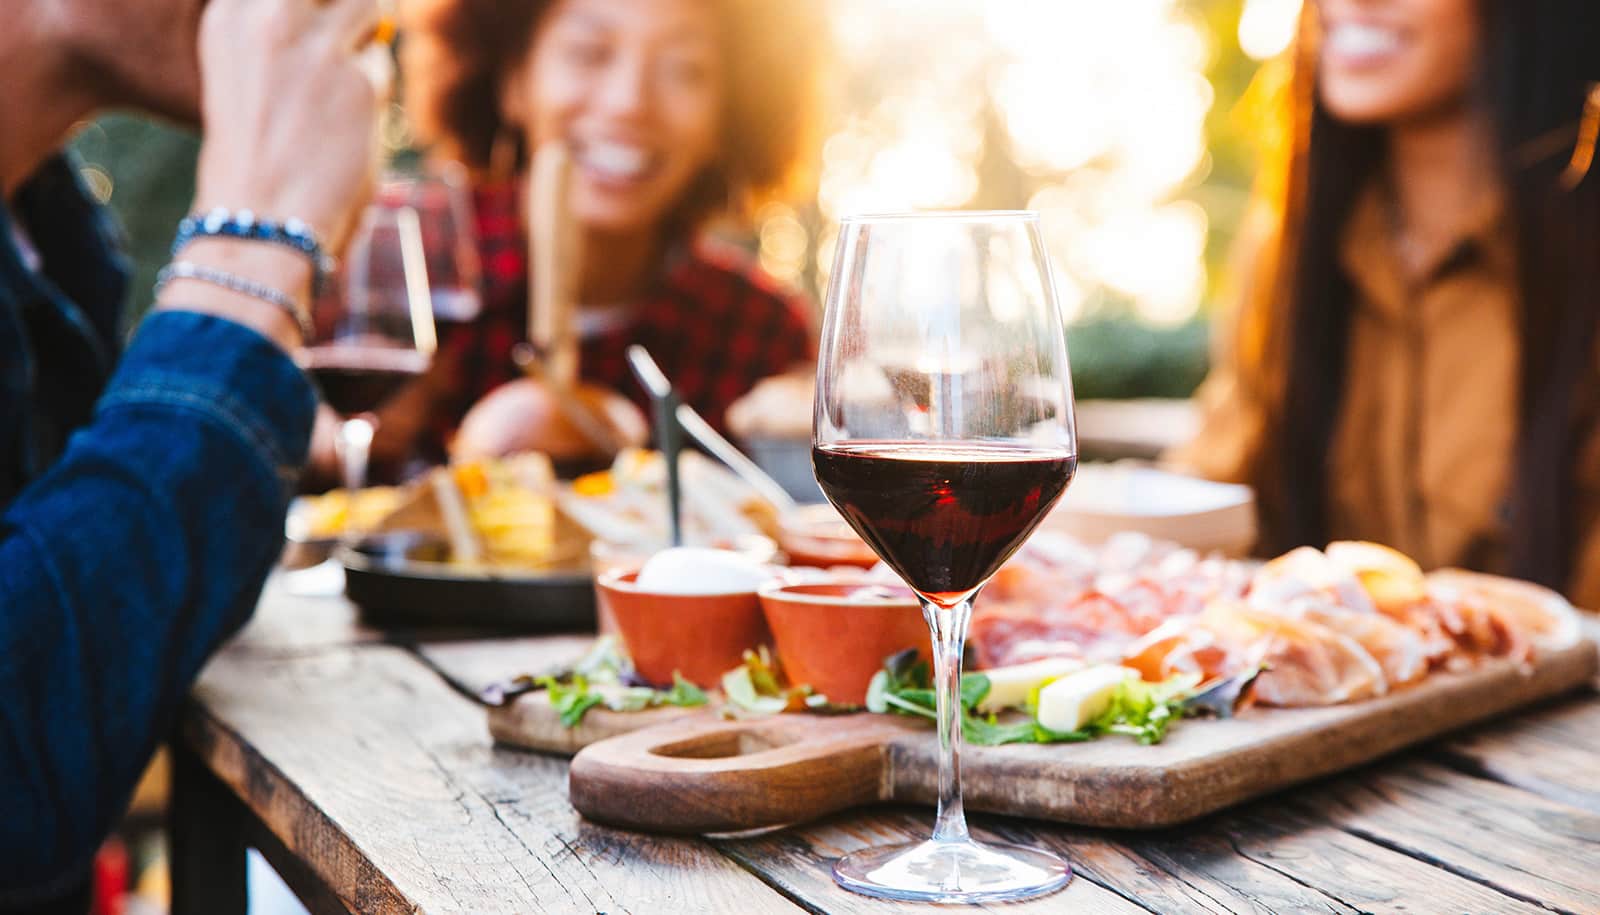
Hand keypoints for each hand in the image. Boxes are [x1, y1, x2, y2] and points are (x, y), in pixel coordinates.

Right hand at [192, 0, 388, 253]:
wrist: (256, 222)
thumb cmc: (255, 153)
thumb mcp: (251, 70)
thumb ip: (288, 32)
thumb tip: (356, 14)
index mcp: (232, 11)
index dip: (318, 5)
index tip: (322, 23)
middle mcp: (270, 16)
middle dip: (350, 6)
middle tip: (344, 42)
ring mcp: (316, 47)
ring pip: (370, 4)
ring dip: (368, 36)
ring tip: (344, 81)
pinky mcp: (359, 82)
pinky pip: (382, 64)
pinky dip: (374, 91)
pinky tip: (346, 124)